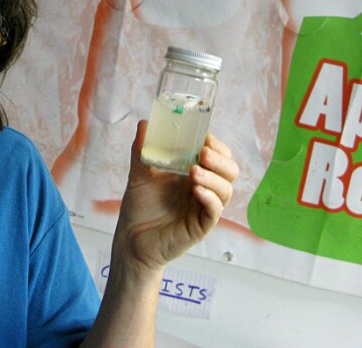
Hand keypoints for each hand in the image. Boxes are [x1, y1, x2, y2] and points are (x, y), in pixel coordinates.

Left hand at [111, 121, 238, 276]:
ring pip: (226, 190)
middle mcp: (204, 188)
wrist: (131, 238)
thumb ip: (142, 149)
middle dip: (221, 159)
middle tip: (203, 152)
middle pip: (230, 171)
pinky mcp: (201, 225)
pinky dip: (210, 198)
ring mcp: (204, 207)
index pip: (219, 155)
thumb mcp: (139, 173)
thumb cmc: (140, 206)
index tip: (205, 136)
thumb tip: (144, 124)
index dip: (217, 145)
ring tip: (194, 172)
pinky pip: (214, 211)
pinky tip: (196, 190)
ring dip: (214, 177)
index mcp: (194, 172)